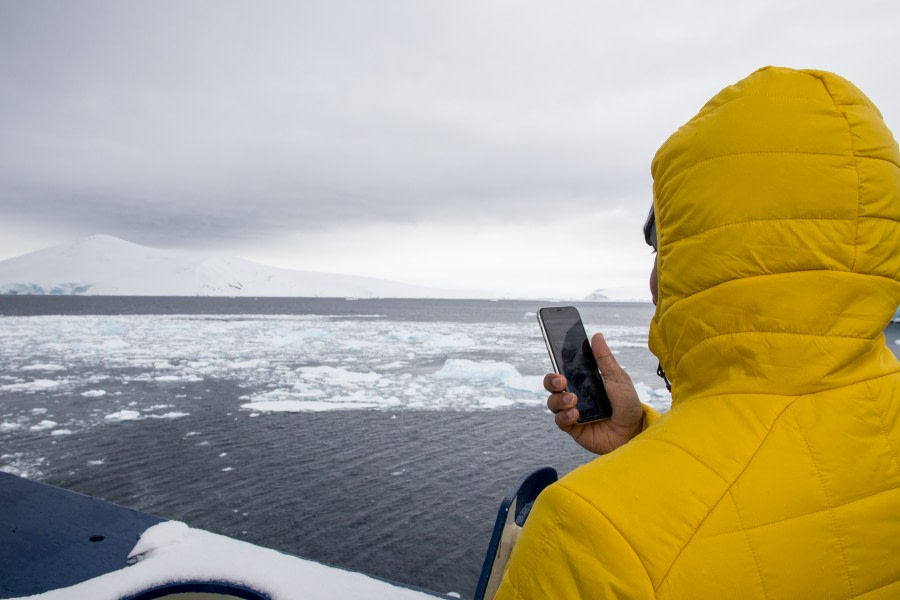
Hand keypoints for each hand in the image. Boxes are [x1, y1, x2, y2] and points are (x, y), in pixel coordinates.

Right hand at [545, 332, 643, 454]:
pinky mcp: (573, 427)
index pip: (564, 369)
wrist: (634, 432)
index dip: (557, 363)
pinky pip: (560, 420)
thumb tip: (596, 335)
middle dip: (551, 380)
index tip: (556, 354)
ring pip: (553, 402)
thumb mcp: (618, 378)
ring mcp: (572, 411)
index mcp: (584, 381)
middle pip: (552, 385)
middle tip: (562, 380)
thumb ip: (605, 359)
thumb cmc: (628, 404)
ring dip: (559, 399)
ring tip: (574, 400)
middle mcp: (575, 395)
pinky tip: (575, 415)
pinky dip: (564, 416)